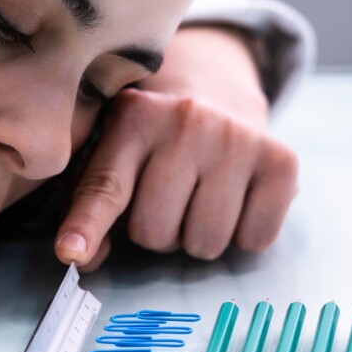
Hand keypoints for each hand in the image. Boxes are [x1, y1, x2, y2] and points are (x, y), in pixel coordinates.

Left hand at [55, 25, 297, 269]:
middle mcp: (187, 121)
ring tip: (201, 199)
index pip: (107, 186)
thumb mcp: (115, 156)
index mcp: (134, 118)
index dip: (87, 224)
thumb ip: (91, 204)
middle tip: (170, 200)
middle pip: (155, 232)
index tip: (70, 251)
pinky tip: (238, 200)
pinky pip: (254, 240)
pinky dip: (245, 235)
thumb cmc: (156, 144)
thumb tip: (83, 256)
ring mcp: (237, 139)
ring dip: (198, 237)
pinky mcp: (281, 160)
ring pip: (204, 243)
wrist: (219, 94)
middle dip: (158, 232)